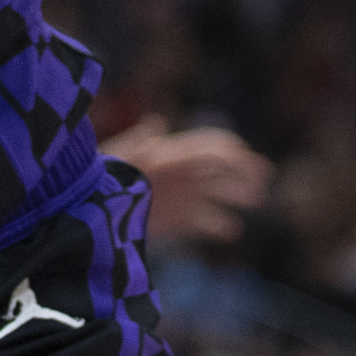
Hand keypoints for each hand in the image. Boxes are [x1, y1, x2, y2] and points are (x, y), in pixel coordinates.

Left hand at [103, 121, 272, 243]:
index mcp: (172, 155)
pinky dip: (219, 226)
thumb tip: (158, 122)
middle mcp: (182, 174)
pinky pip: (204, 223)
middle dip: (244, 171)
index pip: (208, 147)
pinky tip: (233, 232)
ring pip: (217, 194)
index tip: (249, 161)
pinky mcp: (176, 221)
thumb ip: (138, 142)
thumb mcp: (119, 158)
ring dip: (238, 194)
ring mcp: (182, 198)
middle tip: (264, 181)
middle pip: (220, 169)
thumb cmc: (101, 179)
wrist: (91, 210)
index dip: (231, 150)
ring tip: (258, 200)